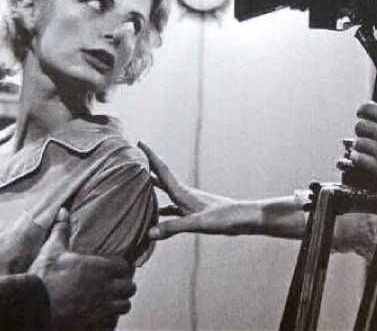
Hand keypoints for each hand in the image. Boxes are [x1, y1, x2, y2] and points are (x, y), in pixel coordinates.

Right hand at [29, 209, 135, 329]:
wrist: (33, 307)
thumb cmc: (43, 278)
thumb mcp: (52, 250)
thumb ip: (62, 231)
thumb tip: (62, 211)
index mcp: (100, 268)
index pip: (125, 267)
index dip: (120, 267)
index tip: (113, 269)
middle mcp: (106, 288)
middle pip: (129, 287)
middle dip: (123, 286)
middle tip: (113, 285)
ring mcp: (102, 308)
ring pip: (124, 306)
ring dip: (118, 302)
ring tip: (108, 300)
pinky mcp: (95, 325)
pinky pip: (112, 323)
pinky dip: (109, 320)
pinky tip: (99, 315)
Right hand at [138, 142, 254, 238]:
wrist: (245, 219)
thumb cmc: (225, 218)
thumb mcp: (198, 224)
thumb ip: (174, 227)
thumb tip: (149, 233)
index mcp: (183, 193)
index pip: (162, 171)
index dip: (150, 157)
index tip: (139, 142)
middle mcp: (184, 195)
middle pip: (161, 179)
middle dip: (147, 170)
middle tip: (132, 160)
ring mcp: (189, 203)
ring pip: (165, 194)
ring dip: (152, 190)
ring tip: (136, 188)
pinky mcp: (194, 214)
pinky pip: (171, 210)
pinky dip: (161, 211)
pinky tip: (155, 218)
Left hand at [351, 93, 376, 194]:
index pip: (368, 108)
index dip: (363, 110)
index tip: (364, 114)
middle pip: (359, 126)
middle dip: (362, 129)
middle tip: (367, 133)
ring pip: (358, 143)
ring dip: (360, 145)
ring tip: (366, 148)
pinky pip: (359, 160)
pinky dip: (358, 158)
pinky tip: (363, 159)